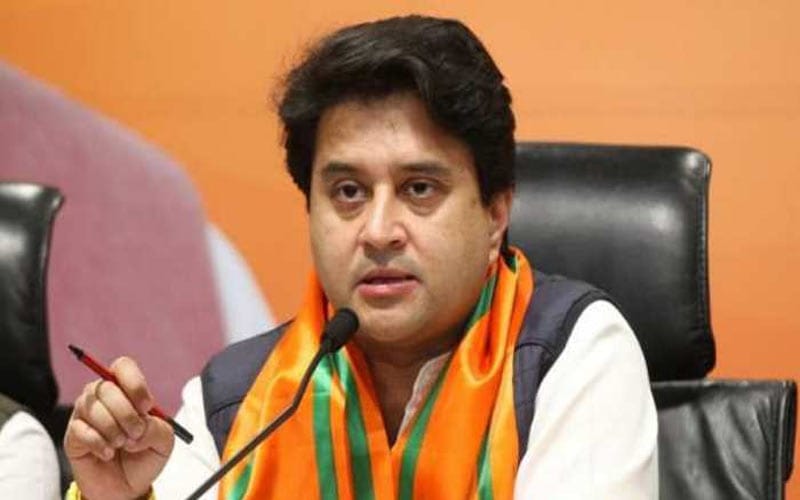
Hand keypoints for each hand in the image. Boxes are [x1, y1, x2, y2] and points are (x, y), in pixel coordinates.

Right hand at [64, 357, 174, 499]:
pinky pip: (81, 430)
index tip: (146, 407)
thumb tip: (139, 426)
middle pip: (106, 386)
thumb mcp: (164, 441)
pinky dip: (99, 444)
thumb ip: (157, 428)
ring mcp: (85, 413)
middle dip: (125, 411)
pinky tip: (108, 454)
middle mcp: (103, 396)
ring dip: (112, 428)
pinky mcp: (73, 434)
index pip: (123, 366)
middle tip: (136, 432)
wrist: (127, 486)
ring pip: (91, 406)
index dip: (134, 383)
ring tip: (122, 444)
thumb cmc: (145, 455)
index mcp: (127, 390)